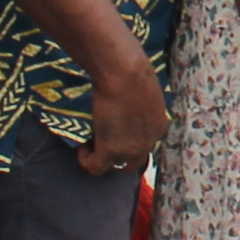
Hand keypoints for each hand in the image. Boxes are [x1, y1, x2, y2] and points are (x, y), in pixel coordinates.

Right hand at [81, 58, 171, 175]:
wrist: (125, 75)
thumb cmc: (134, 72)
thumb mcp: (144, 91)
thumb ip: (139, 101)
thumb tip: (126, 97)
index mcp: (158, 127)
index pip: (146, 145)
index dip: (130, 142)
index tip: (116, 132)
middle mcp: (148, 143)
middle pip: (133, 162)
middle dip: (119, 156)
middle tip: (102, 143)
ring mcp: (130, 150)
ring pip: (115, 167)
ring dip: (103, 159)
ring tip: (90, 145)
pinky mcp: (110, 151)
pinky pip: (96, 167)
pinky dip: (86, 161)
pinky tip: (81, 149)